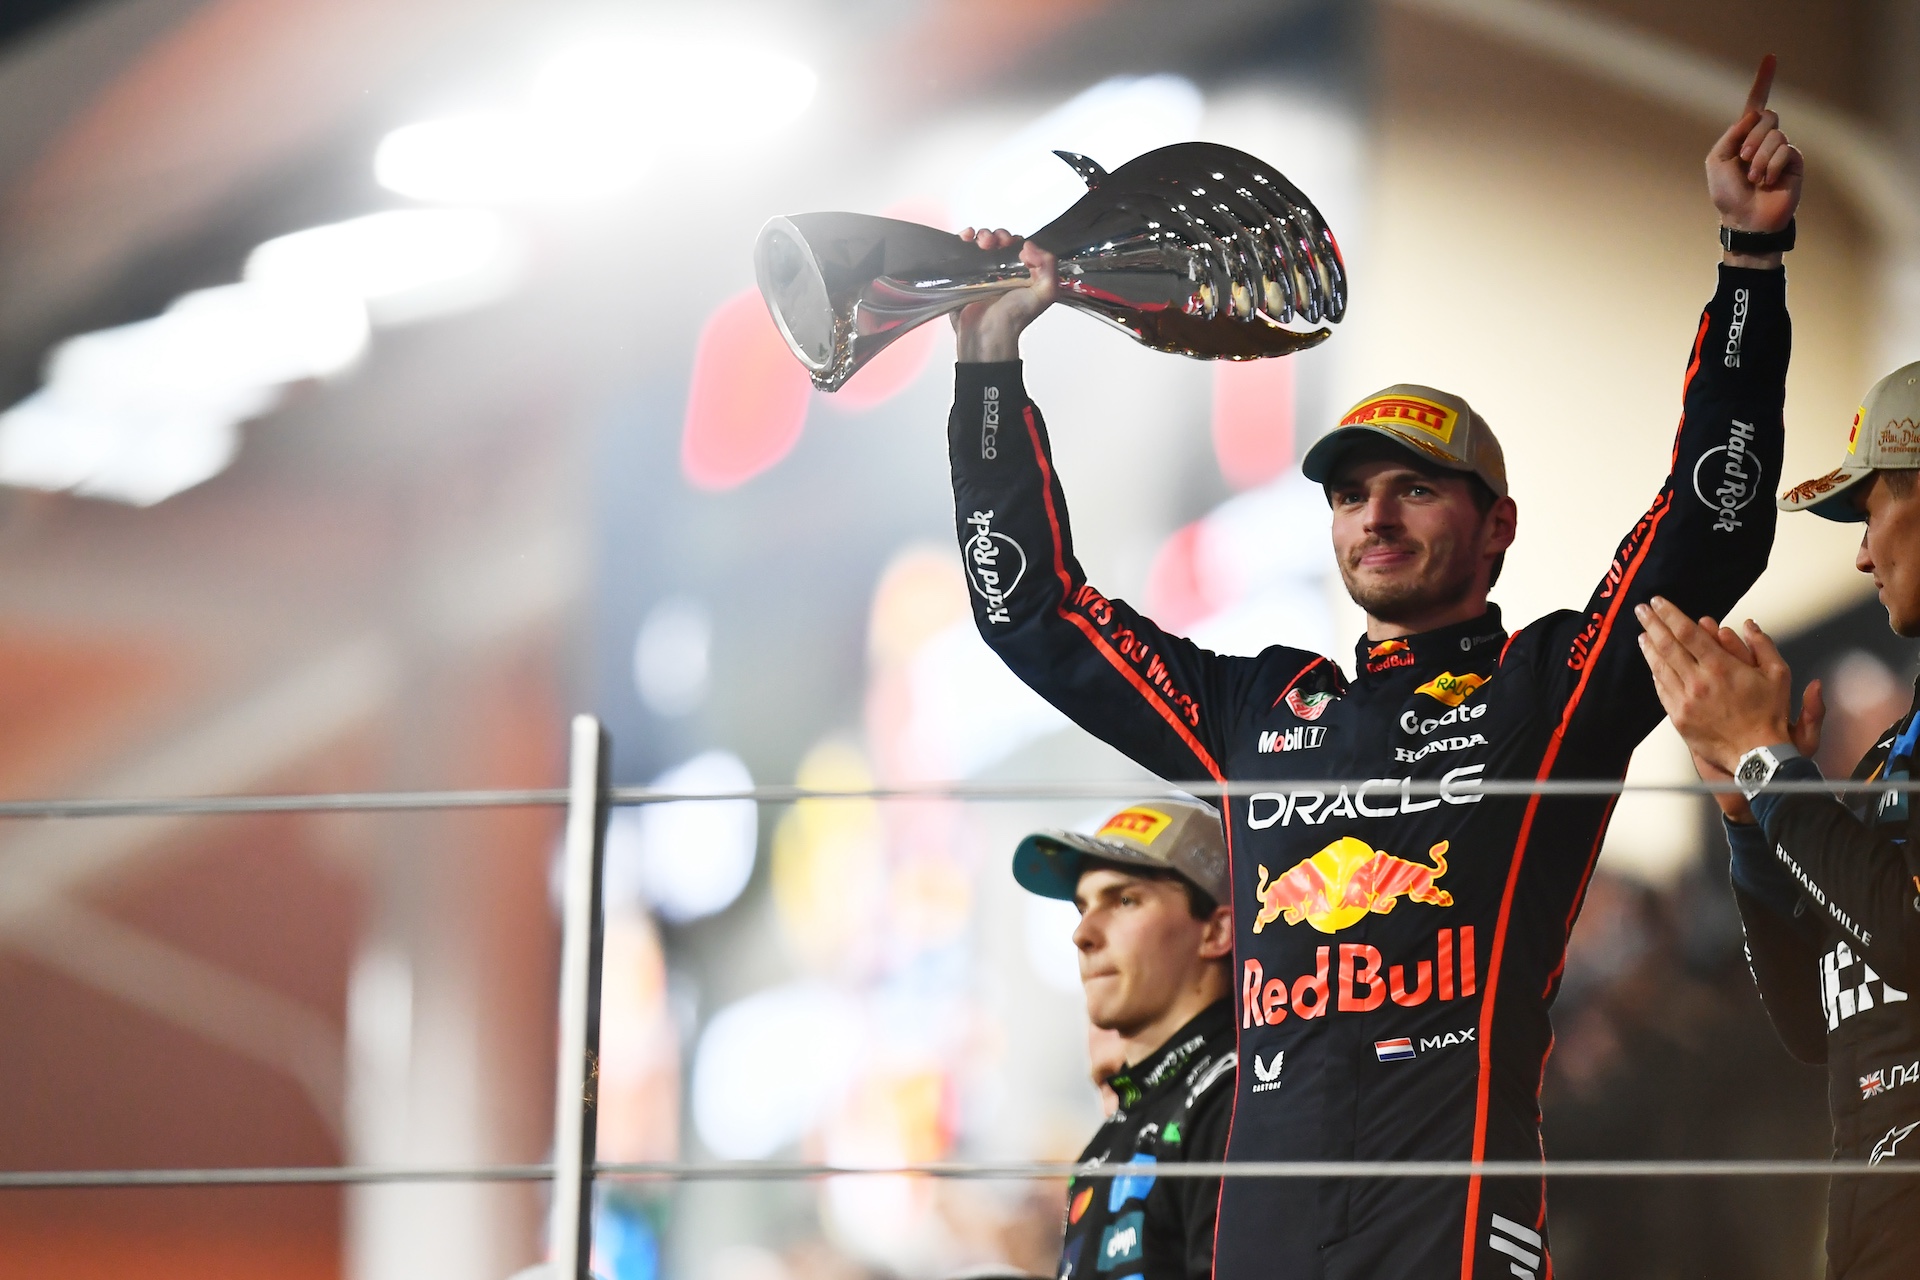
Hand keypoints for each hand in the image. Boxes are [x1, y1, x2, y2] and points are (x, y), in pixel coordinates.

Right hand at [951, 228, 1056, 361]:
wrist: (988, 332)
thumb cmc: (1015, 317)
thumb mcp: (1045, 292)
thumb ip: (1049, 265)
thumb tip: (1029, 246)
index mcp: (1021, 272)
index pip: (1018, 245)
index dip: (1015, 240)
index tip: (1013, 245)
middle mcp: (1001, 270)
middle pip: (998, 241)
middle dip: (998, 236)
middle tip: (996, 243)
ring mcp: (981, 271)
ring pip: (980, 242)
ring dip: (982, 235)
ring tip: (982, 243)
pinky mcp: (963, 274)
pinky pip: (962, 249)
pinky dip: (964, 237)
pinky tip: (966, 237)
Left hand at [1635, 597, 1821, 782]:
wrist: (1757, 754)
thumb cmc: (1769, 715)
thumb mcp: (1778, 674)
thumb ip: (1762, 645)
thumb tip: (1748, 624)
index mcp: (1720, 667)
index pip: (1687, 632)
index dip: (1669, 614)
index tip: (1658, 602)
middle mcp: (1698, 682)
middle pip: (1667, 645)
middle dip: (1652, 624)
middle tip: (1641, 610)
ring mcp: (1685, 701)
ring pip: (1660, 668)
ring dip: (1649, 648)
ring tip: (1643, 634)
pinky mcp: (1678, 718)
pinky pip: (1662, 690)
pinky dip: (1656, 674)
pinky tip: (1653, 665)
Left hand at [1706, 55, 1803, 259]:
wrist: (1744, 219)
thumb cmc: (1727, 193)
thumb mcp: (1717, 159)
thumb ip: (1731, 133)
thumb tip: (1753, 114)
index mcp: (1744, 136)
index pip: (1756, 104)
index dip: (1763, 81)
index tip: (1771, 57)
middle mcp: (1764, 139)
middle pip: (1767, 116)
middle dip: (1751, 138)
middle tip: (1743, 160)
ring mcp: (1781, 150)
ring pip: (1776, 134)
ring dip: (1759, 158)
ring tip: (1754, 179)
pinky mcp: (1795, 162)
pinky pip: (1786, 150)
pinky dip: (1772, 166)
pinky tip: (1767, 181)